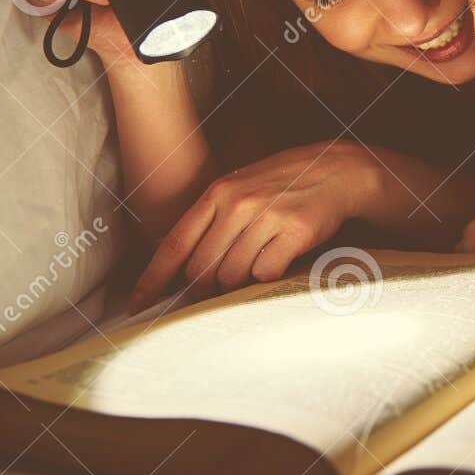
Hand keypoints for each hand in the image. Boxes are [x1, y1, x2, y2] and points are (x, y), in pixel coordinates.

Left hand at [128, 141, 382, 310]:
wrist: (337, 170)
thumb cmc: (284, 184)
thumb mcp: (240, 188)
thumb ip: (211, 220)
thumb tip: (182, 269)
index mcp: (217, 193)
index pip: (174, 244)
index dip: (152, 279)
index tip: (138, 304)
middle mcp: (237, 203)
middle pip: (201, 269)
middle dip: (203, 290)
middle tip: (215, 293)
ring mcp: (267, 216)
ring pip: (232, 275)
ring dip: (239, 283)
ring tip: (254, 266)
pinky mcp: (294, 231)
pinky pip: (266, 273)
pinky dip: (267, 277)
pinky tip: (278, 260)